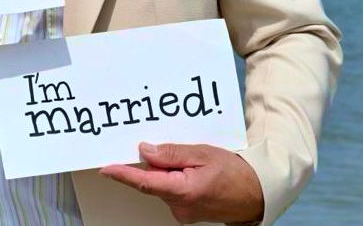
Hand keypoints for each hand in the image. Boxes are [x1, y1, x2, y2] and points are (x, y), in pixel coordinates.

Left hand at [100, 143, 263, 223]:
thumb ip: (172, 153)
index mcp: (183, 191)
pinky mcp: (185, 212)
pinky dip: (175, 178)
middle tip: (176, 152)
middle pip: (153, 180)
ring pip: (162, 184)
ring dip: (169, 171)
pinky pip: (171, 190)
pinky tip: (192, 171)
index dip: (123, 174)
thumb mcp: (203, 154)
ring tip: (193, 162)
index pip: (145, 182)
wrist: (255, 194)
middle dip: (157, 164)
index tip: (106, 168)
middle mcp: (179, 206)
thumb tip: (145, 151)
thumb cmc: (235, 174)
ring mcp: (181, 212)